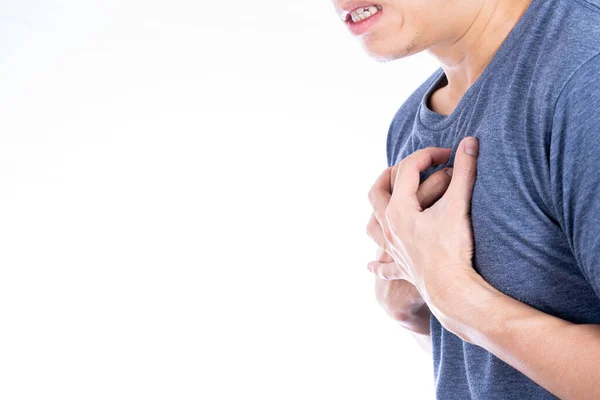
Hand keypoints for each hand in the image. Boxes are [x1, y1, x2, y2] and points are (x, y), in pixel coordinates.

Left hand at [367, 163, 452, 333]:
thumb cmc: (453, 247)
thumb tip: (470, 142)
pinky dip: (377, 264)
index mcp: (399, 208)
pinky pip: (383, 266)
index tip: (449, 154)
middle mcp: (388, 226)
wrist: (450, 290)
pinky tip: (371, 266)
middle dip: (389, 174)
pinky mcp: (401, 268)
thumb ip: (466, 171)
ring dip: (374, 213)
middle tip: (406, 167)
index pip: (408, 170)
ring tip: (382, 205)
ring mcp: (392, 248)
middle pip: (376, 192)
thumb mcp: (460, 205)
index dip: (428, 155)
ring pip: (371, 226)